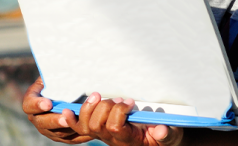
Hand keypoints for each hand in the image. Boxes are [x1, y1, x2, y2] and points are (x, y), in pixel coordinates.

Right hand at [22, 77, 92, 143]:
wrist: (64, 94)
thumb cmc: (57, 81)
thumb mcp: (52, 76)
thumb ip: (54, 74)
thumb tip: (61, 61)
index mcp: (31, 101)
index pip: (29, 105)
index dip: (37, 105)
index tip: (48, 103)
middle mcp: (37, 117)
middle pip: (43, 123)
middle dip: (55, 120)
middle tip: (66, 118)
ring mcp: (48, 129)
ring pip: (57, 133)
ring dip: (69, 128)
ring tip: (80, 123)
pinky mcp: (60, 137)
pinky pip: (69, 139)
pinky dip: (79, 135)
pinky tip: (89, 131)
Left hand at [62, 93, 183, 145]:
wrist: (155, 142)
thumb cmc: (162, 137)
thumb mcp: (170, 136)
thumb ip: (167, 134)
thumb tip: (161, 129)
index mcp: (128, 140)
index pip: (114, 127)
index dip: (118, 112)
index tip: (130, 102)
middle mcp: (112, 140)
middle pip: (97, 124)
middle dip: (105, 107)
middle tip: (118, 99)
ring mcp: (102, 135)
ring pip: (87, 124)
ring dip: (91, 107)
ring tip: (100, 96)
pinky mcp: (97, 130)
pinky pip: (79, 128)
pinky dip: (72, 119)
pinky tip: (66, 110)